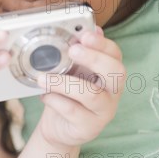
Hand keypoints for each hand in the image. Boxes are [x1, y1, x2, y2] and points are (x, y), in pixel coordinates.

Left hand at [36, 26, 124, 148]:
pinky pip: (74, 111)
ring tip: (42, 78)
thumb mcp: (70, 71)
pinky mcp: (90, 127)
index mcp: (109, 73)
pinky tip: (44, 95)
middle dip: (94, 58)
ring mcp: (104, 111)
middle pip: (116, 72)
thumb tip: (86, 29)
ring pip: (92, 94)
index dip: (102, 44)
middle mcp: (112, 92)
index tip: (84, 35)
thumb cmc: (66, 94)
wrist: (58, 127)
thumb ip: (76, 54)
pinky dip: (56, 100)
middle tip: (72, 50)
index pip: (115, 54)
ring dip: (64, 82)